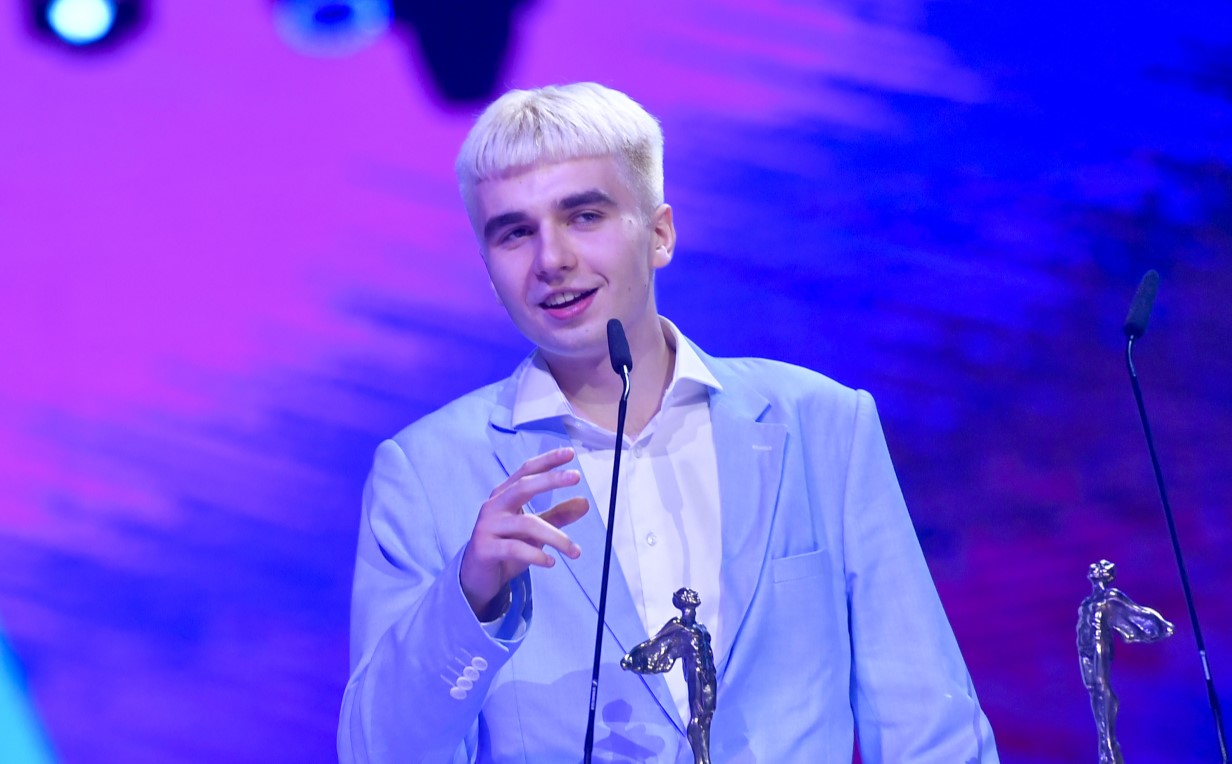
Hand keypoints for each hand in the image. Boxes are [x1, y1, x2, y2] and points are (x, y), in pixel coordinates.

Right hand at [460, 447, 588, 618]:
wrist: (477, 578)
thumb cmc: (506, 548)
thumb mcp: (534, 531)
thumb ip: (557, 516)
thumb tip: (585, 502)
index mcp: (505, 495)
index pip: (526, 471)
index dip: (547, 461)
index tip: (570, 453)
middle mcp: (494, 506)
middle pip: (523, 486)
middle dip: (550, 480)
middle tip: (576, 477)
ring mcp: (487, 526)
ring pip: (526, 524)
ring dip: (555, 537)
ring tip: (575, 551)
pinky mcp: (484, 548)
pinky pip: (514, 548)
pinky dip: (536, 555)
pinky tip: (550, 562)